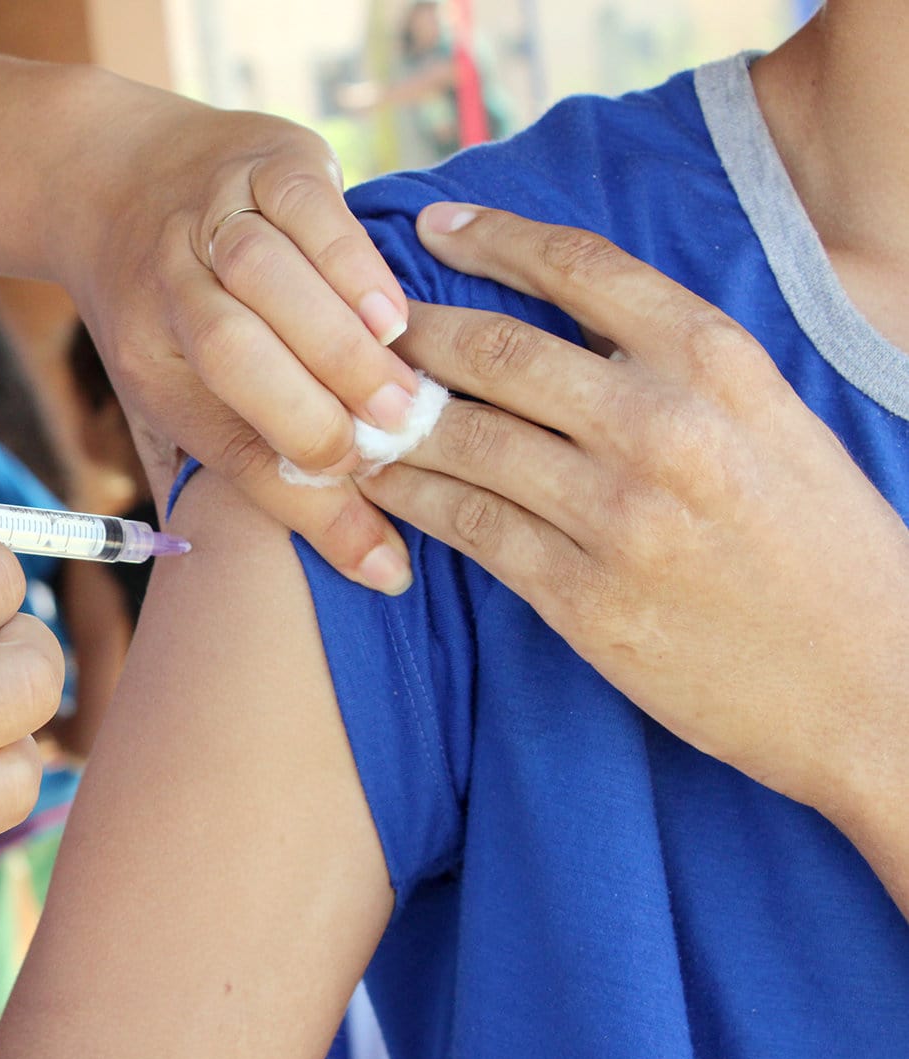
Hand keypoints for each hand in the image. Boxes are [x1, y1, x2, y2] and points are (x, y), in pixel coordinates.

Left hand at [50, 78, 421, 593]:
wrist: (113, 178)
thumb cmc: (163, 311)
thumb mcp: (166, 391)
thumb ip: (220, 467)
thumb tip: (293, 577)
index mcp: (151, 368)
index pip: (228, 450)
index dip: (307, 512)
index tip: (383, 565)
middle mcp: (167, 293)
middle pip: (231, 360)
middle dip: (313, 415)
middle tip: (393, 453)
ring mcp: (211, 219)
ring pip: (265, 280)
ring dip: (339, 344)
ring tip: (407, 396)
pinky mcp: (264, 159)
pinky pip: (308, 212)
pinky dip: (353, 265)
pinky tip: (396, 315)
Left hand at [365, 203, 908, 853]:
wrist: (872, 684)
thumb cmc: (823, 548)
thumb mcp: (774, 421)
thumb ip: (680, 367)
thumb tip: (569, 320)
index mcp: (717, 363)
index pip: (582, 267)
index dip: (492, 238)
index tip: (434, 226)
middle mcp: (661, 424)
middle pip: (496, 350)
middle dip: (412, 332)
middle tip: (358, 326)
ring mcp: (616, 514)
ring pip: (464, 439)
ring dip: (392, 418)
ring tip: (350, 403)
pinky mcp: (581, 598)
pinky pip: (467, 528)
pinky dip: (410, 497)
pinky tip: (378, 481)